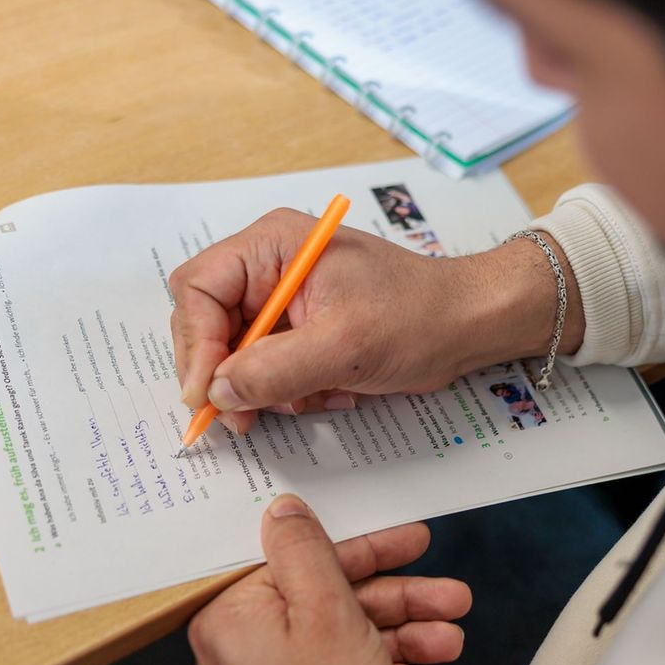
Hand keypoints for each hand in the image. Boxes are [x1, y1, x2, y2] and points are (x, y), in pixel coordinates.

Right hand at [169, 208, 582, 432]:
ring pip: (235, 354)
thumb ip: (274, 370)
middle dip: (228, 374)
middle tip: (244, 419)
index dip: (195, 344)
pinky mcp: (299, 329)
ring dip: (266, 388)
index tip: (207, 394)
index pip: (198, 288)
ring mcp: (283, 298)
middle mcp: (269, 265)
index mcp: (272, 245)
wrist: (468, 325)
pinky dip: (291, 391)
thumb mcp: (345, 346)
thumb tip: (218, 393)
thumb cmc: (419, 316)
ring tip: (314, 397)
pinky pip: (267, 368)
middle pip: (208, 323)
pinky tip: (333, 391)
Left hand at [189, 495, 471, 664]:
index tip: (408, 539)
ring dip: (410, 637)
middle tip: (450, 596)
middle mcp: (250, 643)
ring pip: (353, 635)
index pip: (303, 557)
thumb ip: (309, 553)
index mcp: (236, 615)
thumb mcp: (327, 617)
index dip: (364, 547)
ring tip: (450, 644)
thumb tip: (285, 509)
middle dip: (403, 599)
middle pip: (336, 596)